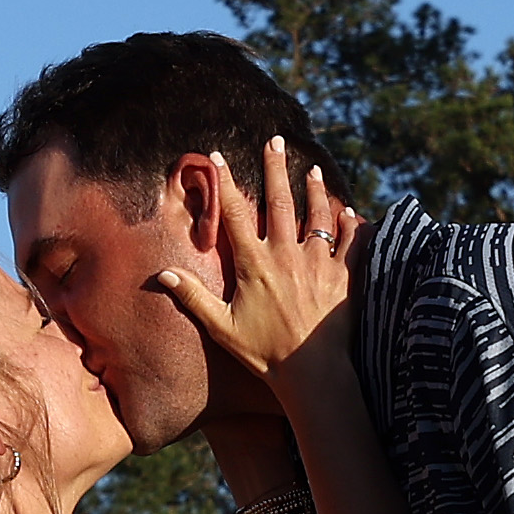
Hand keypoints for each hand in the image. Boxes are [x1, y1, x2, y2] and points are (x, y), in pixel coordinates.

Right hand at [154, 142, 362, 397]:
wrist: (312, 372)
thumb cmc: (265, 353)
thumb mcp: (222, 327)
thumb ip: (193, 297)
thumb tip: (161, 275)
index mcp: (254, 264)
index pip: (235, 214)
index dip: (224, 184)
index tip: (216, 156)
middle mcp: (286, 255)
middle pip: (279, 201)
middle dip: (276, 168)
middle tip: (275, 141)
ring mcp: (318, 263)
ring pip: (317, 215)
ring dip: (315, 189)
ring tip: (313, 169)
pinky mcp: (343, 276)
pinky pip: (350, 242)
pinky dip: (351, 225)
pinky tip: (351, 211)